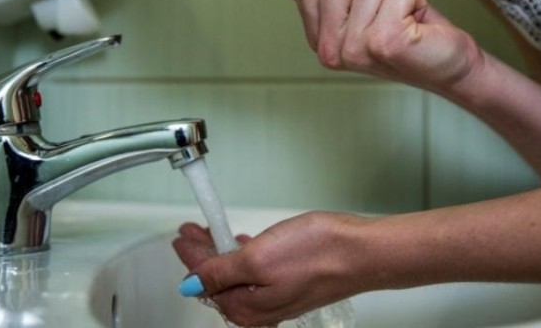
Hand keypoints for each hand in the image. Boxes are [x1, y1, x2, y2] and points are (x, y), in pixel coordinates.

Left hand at [172, 212, 366, 326]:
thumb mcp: (257, 259)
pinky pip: (255, 271)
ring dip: (219, 252)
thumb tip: (192, 284)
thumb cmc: (317, 255)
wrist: (360, 252)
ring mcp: (275, 296)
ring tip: (209, 232)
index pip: (204, 280)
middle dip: (201, 254)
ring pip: (235, 274)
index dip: (189, 256)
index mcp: (245, 307)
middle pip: (217, 280)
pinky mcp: (289, 282)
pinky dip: (241, 255)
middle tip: (189, 231)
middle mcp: (259, 308)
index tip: (180, 237)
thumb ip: (221, 272)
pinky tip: (240, 243)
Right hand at [274, 0, 482, 93]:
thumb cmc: (406, 30)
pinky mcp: (383, 43)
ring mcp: (353, 49)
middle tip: (387, 11)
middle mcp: (328, 48)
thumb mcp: (357, 5)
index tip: (363, 3)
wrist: (448, 67)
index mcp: (317, 38)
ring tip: (401, 18)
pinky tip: (414, 25)